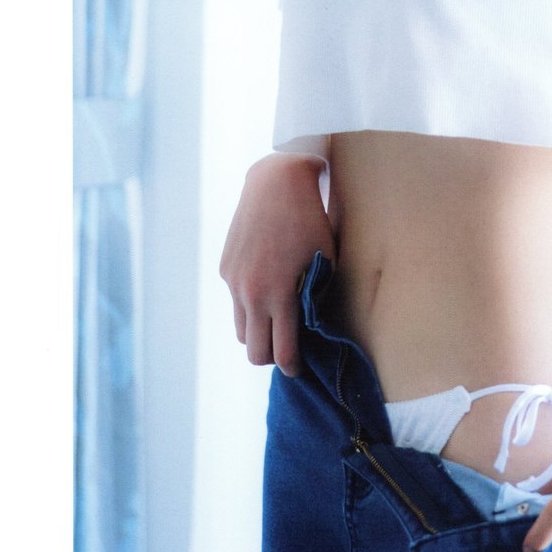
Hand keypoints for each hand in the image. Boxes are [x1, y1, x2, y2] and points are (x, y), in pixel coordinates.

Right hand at [220, 152, 334, 375]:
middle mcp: (251, 293)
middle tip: (288, 348)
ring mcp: (234, 281)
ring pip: (240, 330)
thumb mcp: (325, 260)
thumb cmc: (311, 221)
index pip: (281, 353)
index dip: (292, 367)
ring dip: (257, 332)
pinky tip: (267, 286)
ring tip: (277, 322)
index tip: (300, 367)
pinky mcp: (225, 268)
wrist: (276, 184)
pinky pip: (236, 300)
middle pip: (254, 351)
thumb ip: (316, 297)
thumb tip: (310, 325)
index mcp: (280, 294)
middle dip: (271, 356)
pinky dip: (249, 304)